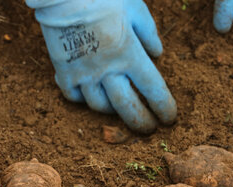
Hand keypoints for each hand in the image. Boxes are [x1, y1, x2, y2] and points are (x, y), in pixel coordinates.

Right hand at [26, 0, 176, 133]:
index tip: (169, 118)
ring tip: (119, 107)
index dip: (164, 108)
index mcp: (131, 55)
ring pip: (100, 106)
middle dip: (141, 123)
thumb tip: (157, 53)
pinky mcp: (63, 71)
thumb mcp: (136, 8)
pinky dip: (84, 99)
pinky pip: (74, 97)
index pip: (153, 91)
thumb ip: (149, 33)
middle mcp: (108, 70)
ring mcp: (84, 73)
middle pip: (128, 109)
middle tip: (148, 128)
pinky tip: (91, 93)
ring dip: (113, 111)